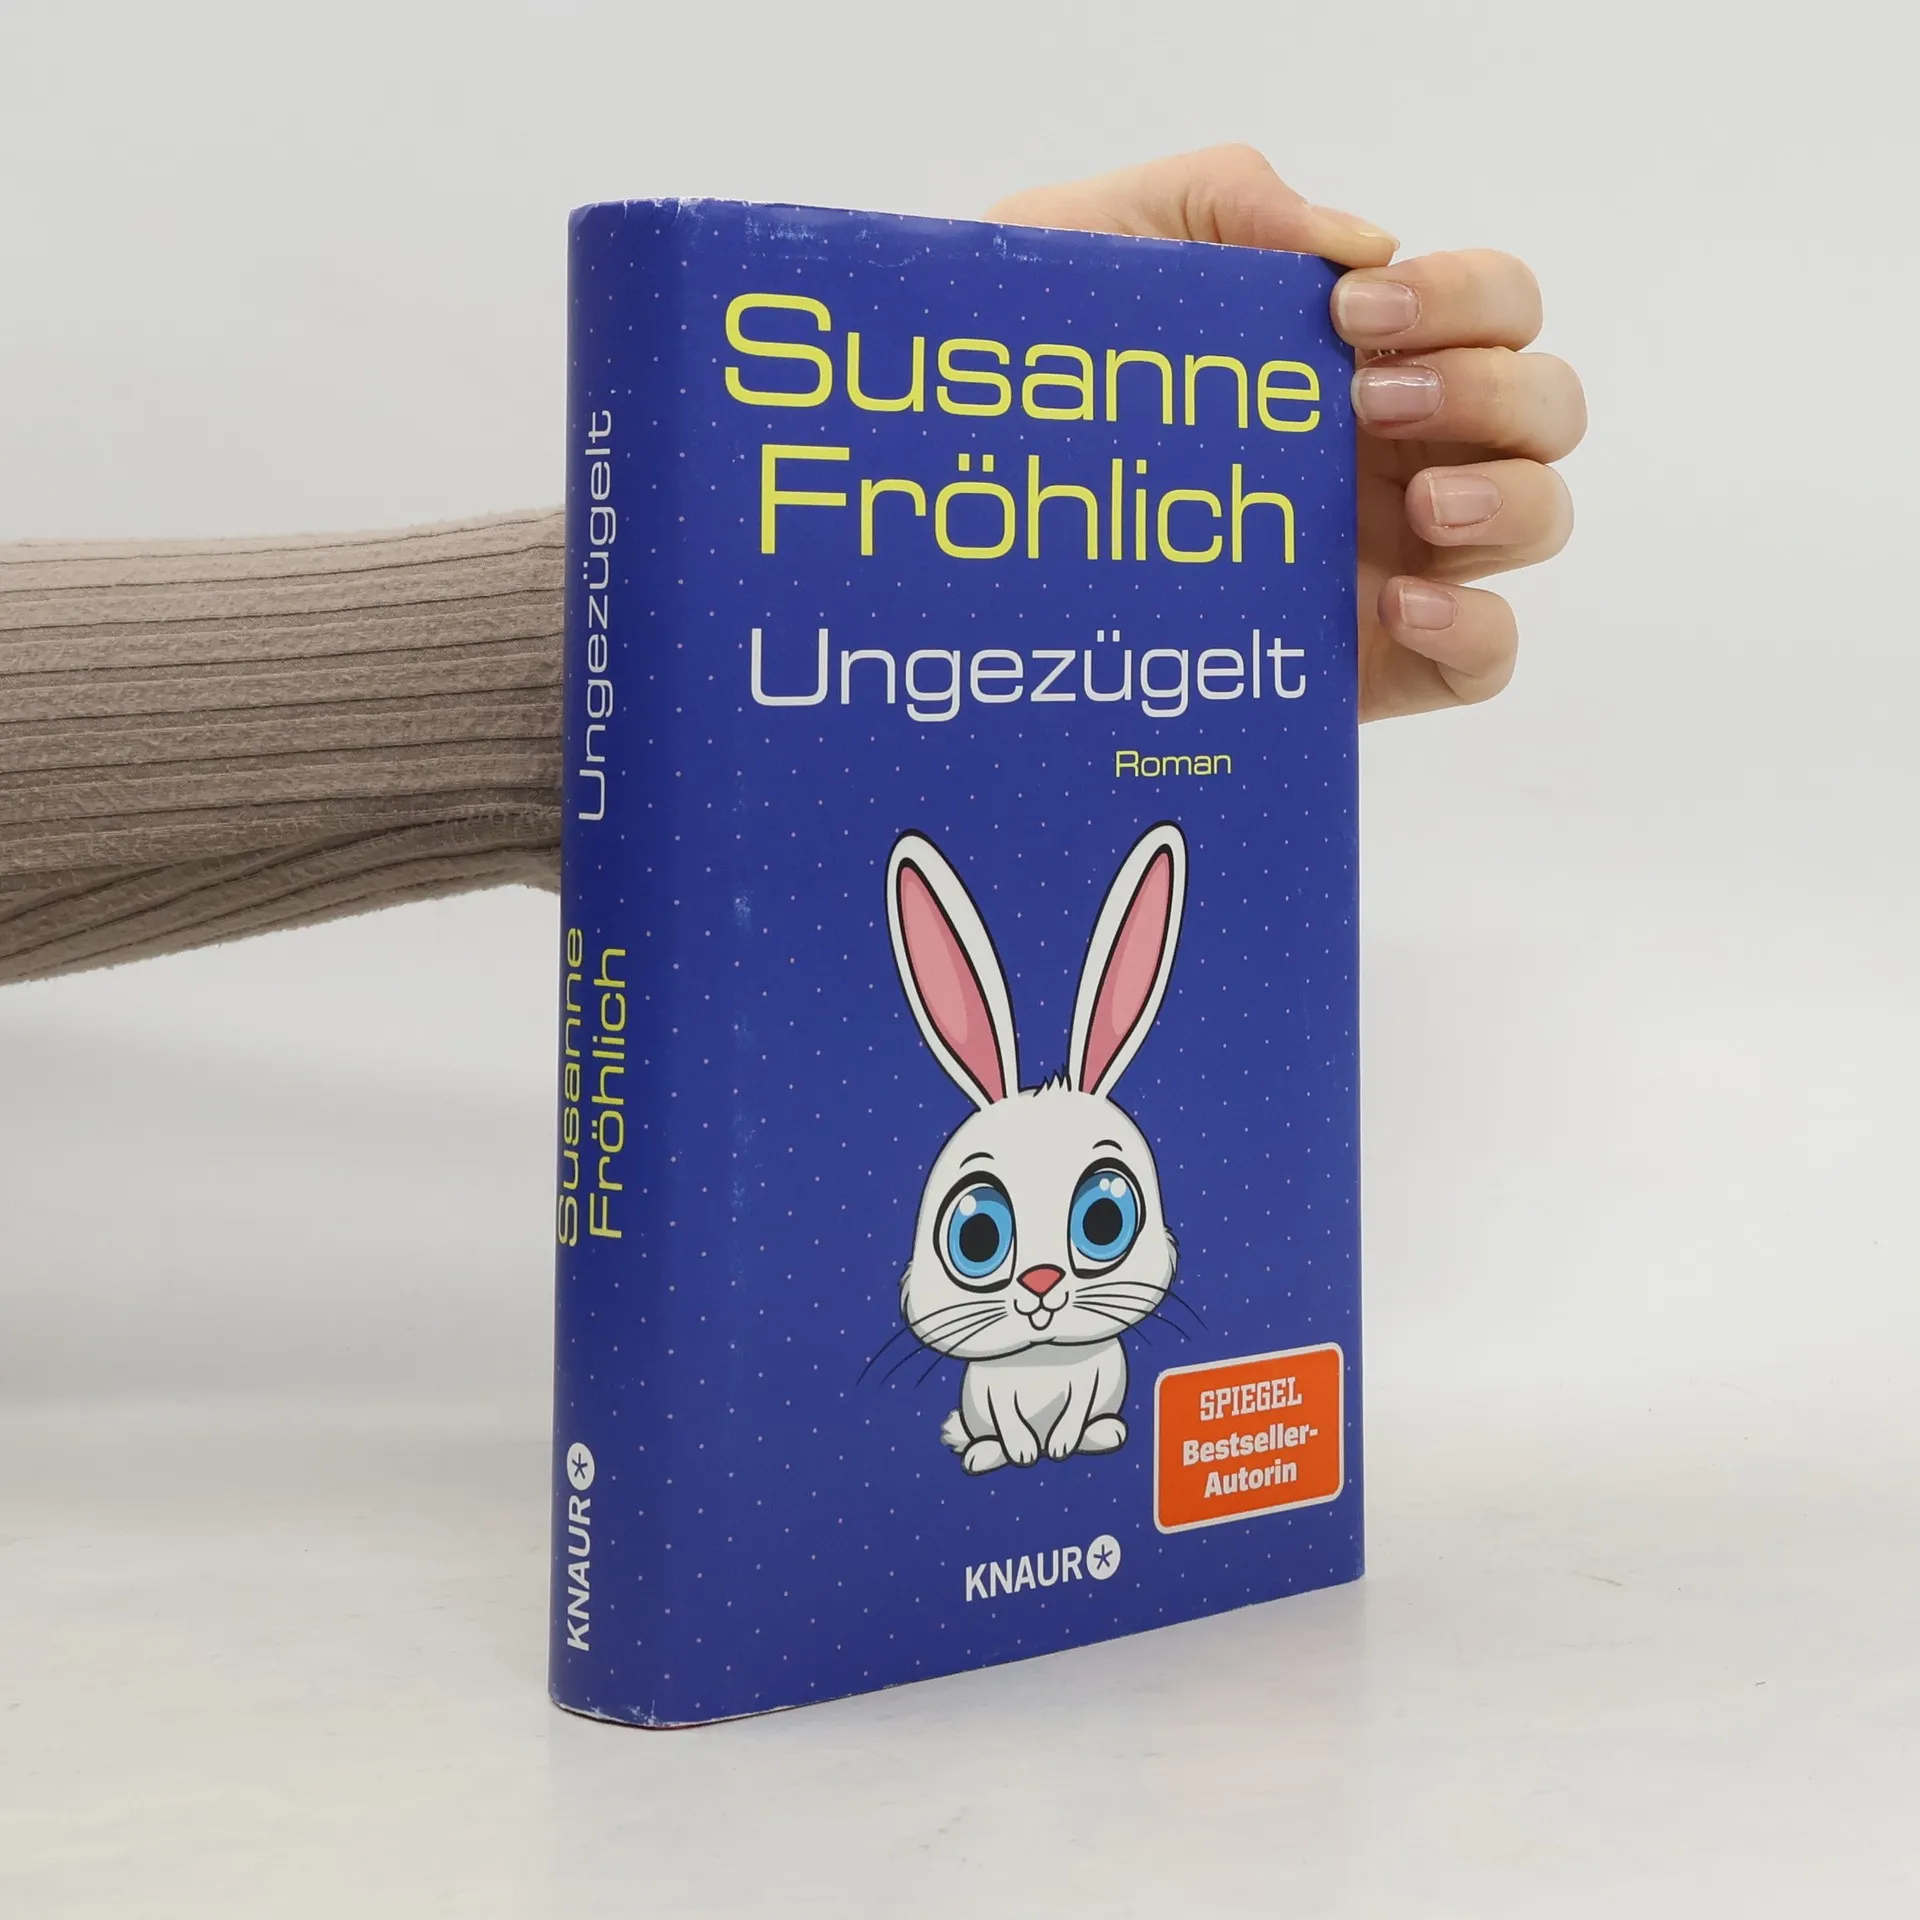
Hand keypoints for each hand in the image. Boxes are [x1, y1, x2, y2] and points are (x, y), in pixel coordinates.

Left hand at [987, 147, 1583, 720]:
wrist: (960, 494)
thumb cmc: (1045, 366)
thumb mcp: (1118, 240)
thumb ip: (1233, 196)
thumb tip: (1362, 244)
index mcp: (1367, 356)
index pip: (1497, 308)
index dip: (1466, 298)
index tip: (1353, 313)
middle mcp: (1399, 454)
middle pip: (1544, 411)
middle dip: (1489, 393)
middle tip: (1365, 406)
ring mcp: (1393, 558)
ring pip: (1536, 522)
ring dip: (1508, 499)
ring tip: (1418, 504)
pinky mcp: (1370, 662)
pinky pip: (1485, 658)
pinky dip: (1480, 626)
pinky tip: (1400, 602)